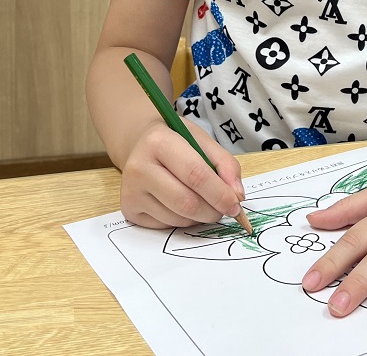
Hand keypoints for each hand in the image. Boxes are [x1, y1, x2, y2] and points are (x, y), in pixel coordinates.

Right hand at [119, 120, 246, 228]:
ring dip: (200, 217)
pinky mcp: (129, 209)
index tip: (236, 205)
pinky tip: (181, 203)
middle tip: (225, 209)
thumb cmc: (176, 141)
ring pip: (178, 218)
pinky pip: (166, 225)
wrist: (140, 142)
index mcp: (159, 142)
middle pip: (186, 202)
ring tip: (202, 201)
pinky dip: (184, 220)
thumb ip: (225, 164)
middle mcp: (139, 167)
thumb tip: (237, 196)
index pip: (195, 174)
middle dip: (213, 211)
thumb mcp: (202, 140)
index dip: (220, 193)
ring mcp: (131, 190)